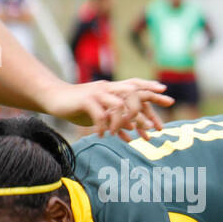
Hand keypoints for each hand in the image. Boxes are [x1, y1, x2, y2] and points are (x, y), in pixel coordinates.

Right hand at [40, 79, 172, 139]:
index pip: (136, 86)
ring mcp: (97, 93)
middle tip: (153, 128)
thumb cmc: (80, 106)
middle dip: (146, 110)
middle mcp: (108, 88)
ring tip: (127, 136)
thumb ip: (118, 119)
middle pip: (133, 93)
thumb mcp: (103, 113)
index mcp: (113, 89)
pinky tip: (102, 135)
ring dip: (124, 123)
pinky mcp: (85, 100)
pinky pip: (100, 115)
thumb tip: (134, 130)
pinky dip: (104, 127)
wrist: (54, 98)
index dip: (152, 90)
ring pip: (119, 105)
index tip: (168, 96)